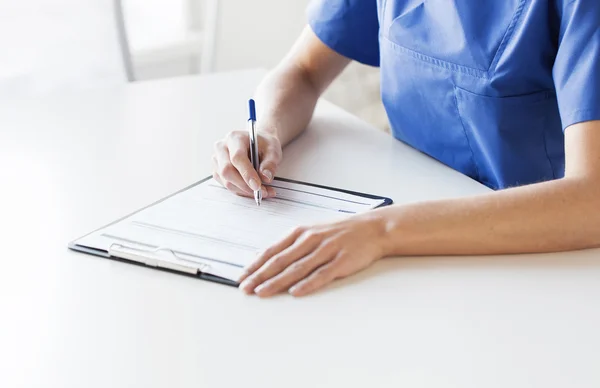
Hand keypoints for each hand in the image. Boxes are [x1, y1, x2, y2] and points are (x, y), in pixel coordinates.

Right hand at [212, 130, 281, 197]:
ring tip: (263, 191)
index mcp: (235, 138)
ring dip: (244, 190)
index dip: (247, 173)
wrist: (259, 144)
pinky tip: (252, 190)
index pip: (237, 157)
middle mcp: (222, 147)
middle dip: (245, 185)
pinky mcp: (217, 170)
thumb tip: (265, 178)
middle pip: (227, 171)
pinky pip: (226, 185)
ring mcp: (217, 159)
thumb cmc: (264, 145)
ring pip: (226, 181)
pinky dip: (240, 191)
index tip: (257, 186)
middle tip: (262, 192)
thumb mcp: (273, 150)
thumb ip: (270, 163)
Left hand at [238, 213, 389, 296]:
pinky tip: (295, 292)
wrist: (372, 229)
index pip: (272, 251)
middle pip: (280, 261)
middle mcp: (310, 240)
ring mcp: (326, 250)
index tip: (241, 277)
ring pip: (297, 268)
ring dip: (277, 282)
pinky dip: (307, 284)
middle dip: (260, 276)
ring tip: (262, 292)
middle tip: (245, 288)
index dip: (255, 265)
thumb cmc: (339, 232)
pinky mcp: (341, 261)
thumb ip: (289, 245)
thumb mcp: (311, 232)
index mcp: (301, 233)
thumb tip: (264, 257)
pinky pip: (321, 274)